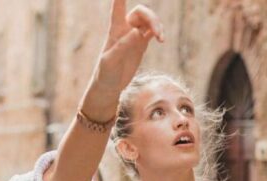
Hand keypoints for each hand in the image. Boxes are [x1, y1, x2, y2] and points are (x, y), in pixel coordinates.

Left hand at [83, 1, 163, 119]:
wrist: (109, 86)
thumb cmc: (105, 73)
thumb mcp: (110, 61)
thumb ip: (123, 46)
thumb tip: (137, 32)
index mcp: (115, 30)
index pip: (118, 7)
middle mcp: (125, 29)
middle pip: (141, 12)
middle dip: (151, 18)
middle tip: (157, 32)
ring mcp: (134, 36)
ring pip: (149, 21)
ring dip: (157, 25)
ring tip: (161, 38)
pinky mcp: (141, 44)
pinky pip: (152, 31)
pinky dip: (159, 32)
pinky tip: (161, 39)